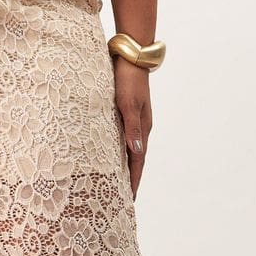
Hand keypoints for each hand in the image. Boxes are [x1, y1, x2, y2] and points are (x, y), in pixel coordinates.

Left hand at [113, 59, 152, 198]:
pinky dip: (120, 149)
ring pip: (130, 148)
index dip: (133, 180)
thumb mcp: (128, 104)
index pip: (138, 161)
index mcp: (143, 128)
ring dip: (126, 165)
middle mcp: (141, 126)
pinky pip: (124, 137)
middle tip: (124, 197)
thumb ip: (131, 128)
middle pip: (136, 158)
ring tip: (118, 181)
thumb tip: (136, 152)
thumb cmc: (127, 80)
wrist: (131, 56)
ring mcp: (135, 119)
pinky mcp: (127, 111)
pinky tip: (113, 153)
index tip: (129, 199)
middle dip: (131, 178)